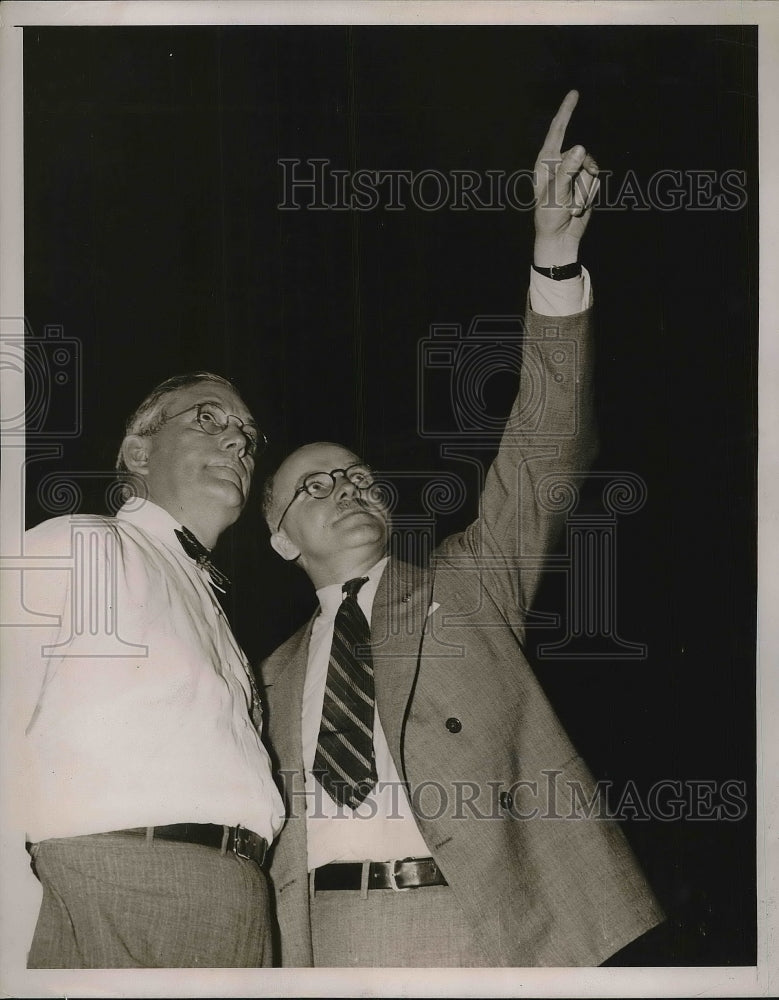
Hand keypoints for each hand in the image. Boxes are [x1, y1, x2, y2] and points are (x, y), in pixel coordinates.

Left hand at [533, 90, 599, 266]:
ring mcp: (573, 173)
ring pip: (591, 169)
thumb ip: (568, 171)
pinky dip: (589, 196)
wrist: (559, 238)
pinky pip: (595, 181)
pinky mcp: (584, 183)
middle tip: (570, 204)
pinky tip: (578, 208)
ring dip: (585, 192)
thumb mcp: (556, 194)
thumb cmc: (549, 216)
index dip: (566, 111)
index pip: (557, 131)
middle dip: (580, 180)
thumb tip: (579, 147)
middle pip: (582, 156)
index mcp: (545, 162)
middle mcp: (560, 163)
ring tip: (571, 207)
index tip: (574, 93)